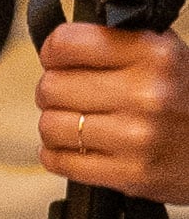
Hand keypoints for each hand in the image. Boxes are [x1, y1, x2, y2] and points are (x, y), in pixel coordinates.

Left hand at [37, 21, 188, 203]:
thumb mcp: (166, 57)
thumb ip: (116, 44)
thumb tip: (55, 46)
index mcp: (155, 54)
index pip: (65, 44)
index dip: (56, 53)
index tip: (61, 60)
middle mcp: (148, 93)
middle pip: (51, 87)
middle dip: (56, 92)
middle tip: (78, 97)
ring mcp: (139, 137)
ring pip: (50, 125)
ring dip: (60, 126)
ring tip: (84, 125)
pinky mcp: (132, 174)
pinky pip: (60, 161)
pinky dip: (62, 156)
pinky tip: (83, 149)